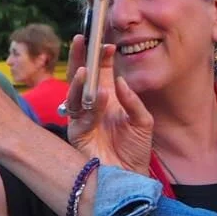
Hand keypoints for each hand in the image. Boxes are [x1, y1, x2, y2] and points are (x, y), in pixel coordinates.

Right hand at [62, 34, 154, 173]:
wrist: (130, 176)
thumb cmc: (135, 149)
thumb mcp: (143, 121)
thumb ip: (132, 100)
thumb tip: (120, 81)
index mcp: (108, 98)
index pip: (100, 71)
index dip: (101, 56)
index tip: (108, 43)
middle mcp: (92, 105)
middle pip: (81, 76)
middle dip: (80, 57)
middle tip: (82, 39)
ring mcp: (82, 118)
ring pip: (74, 93)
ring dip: (79, 79)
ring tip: (85, 68)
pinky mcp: (77, 133)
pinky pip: (81, 115)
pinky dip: (91, 104)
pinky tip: (100, 94)